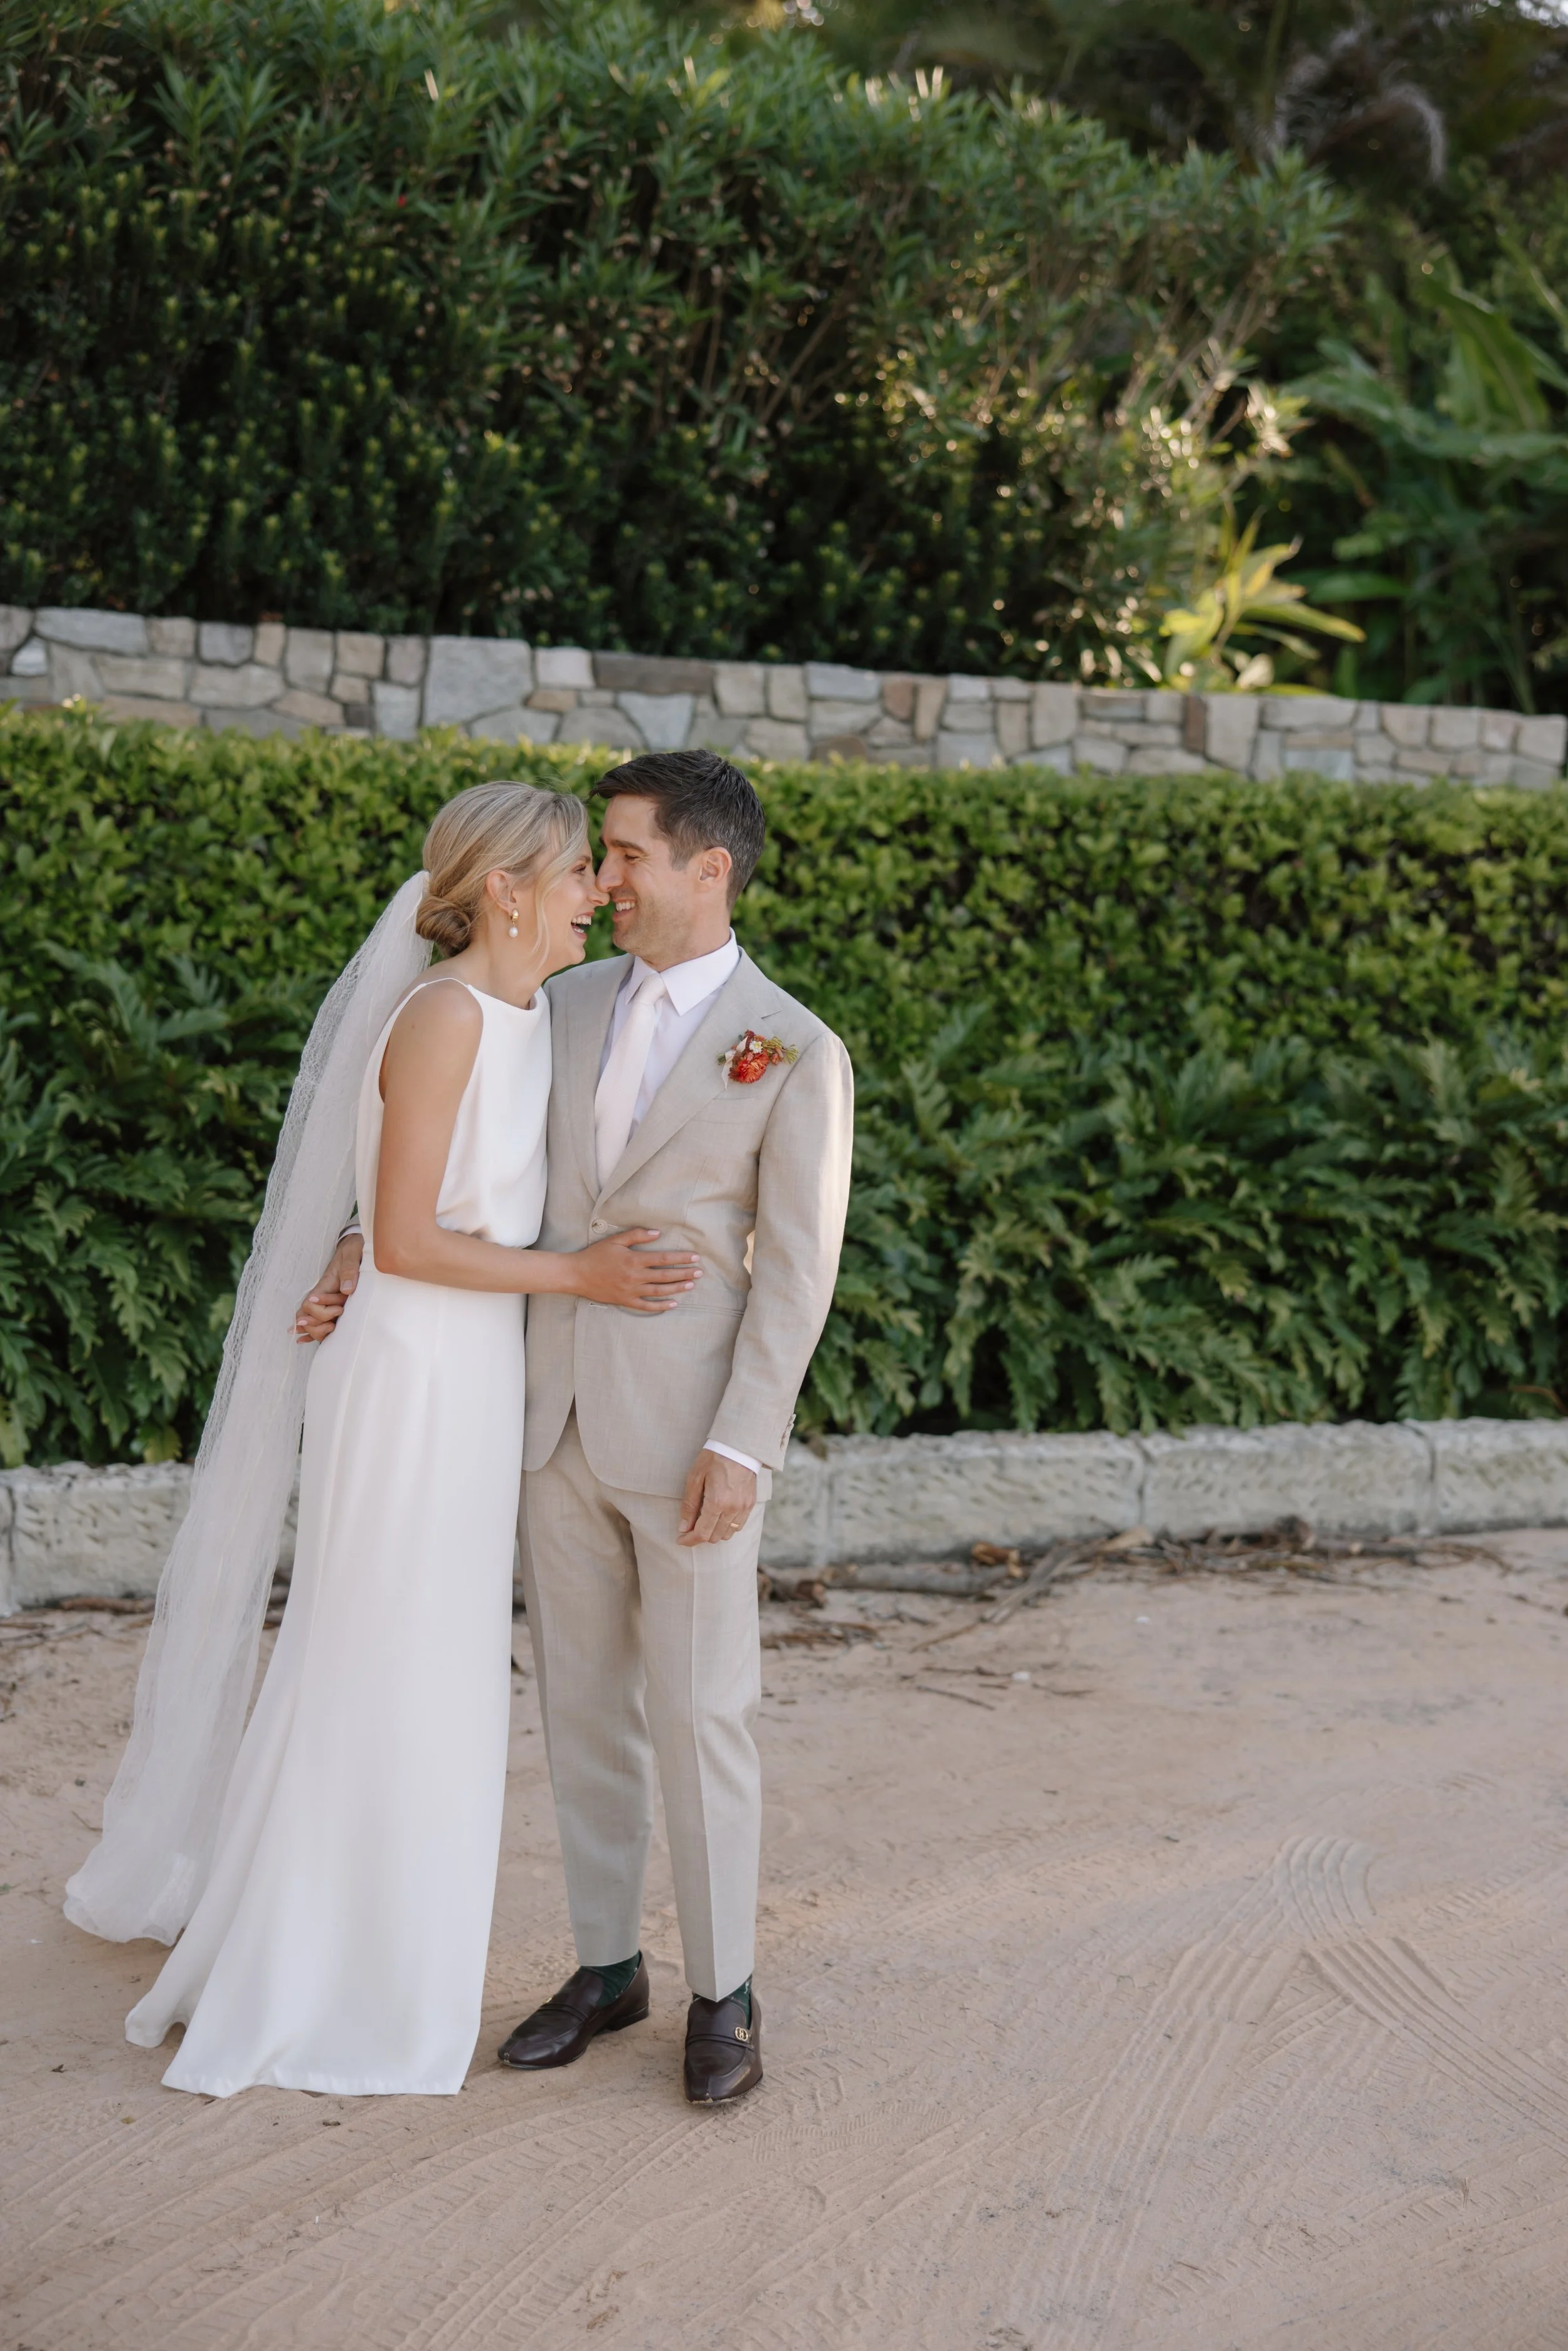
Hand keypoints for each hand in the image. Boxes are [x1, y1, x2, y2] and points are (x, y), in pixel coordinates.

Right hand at [294, 1234, 363, 1343]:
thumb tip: (346, 1290)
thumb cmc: (353, 1250)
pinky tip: (302, 1340)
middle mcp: (321, 1296)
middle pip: (306, 1317)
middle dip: (320, 1324)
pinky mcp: (331, 1304)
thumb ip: (349, 1270)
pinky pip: (315, 1320)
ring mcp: (325, 1302)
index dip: (322, 1312)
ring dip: (318, 1330)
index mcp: (324, 1285)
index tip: (340, 1308)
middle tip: (339, 1317)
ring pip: (310, 1323)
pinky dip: (308, 1332)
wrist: (354, 1247)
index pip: (310, 1305)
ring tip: (333, 1328)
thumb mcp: (352, 1255)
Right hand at [572, 1229, 702, 1313]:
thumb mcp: (615, 1241)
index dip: (680, 1258)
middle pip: (665, 1276)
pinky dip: (660, 1306)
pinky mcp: (625, 1301)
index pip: (663, 1258)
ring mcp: (630, 1291)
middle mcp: (634, 1277)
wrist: (576, 1274)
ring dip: (677, 1288)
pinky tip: (673, 1304)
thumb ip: (637, 1235)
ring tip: (691, 1285)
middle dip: (684, 1273)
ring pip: (659, 1291)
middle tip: (699, 1272)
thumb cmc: (596, 1255)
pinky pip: (646, 1306)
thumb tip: (657, 1233)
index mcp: (633, 1260)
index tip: (694, 1257)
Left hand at [678, 1449, 758, 1548]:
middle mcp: (732, 1509)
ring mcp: (744, 1507)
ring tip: (704, 1521)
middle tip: (689, 1527)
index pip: (702, 1533)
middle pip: (714, 1537)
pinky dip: (727, 1527)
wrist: (739, 1446)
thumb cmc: (713, 1459)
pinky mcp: (750, 1504)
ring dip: (714, 1532)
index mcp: (717, 1503)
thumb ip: (689, 1505)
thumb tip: (683, 1527)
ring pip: (727, 1534)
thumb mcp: (695, 1478)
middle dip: (699, 1536)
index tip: (680, 1540)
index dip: (689, 1540)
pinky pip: (738, 1526)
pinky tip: (719, 1517)